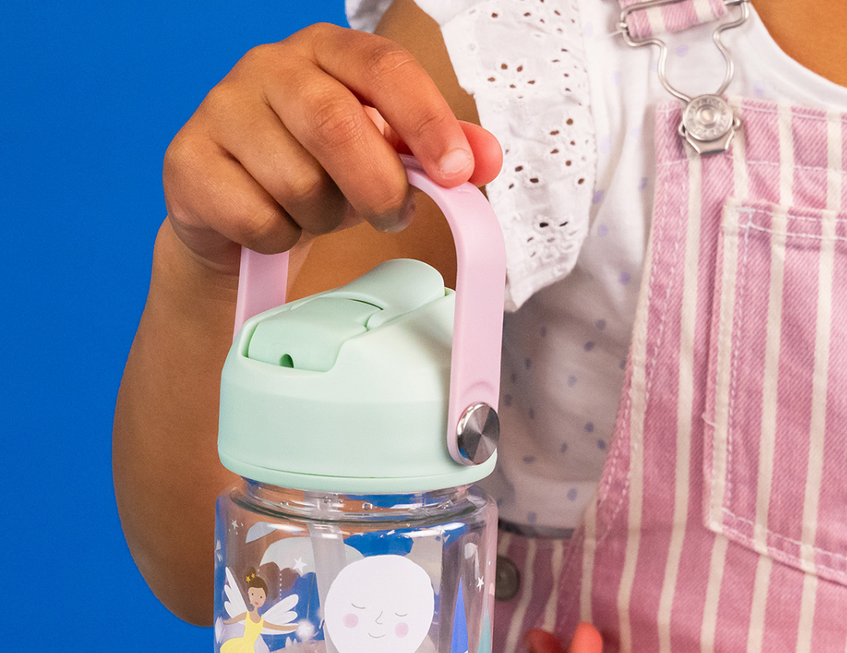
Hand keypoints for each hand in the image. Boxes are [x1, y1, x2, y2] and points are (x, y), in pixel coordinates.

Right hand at [163, 22, 502, 271]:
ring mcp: (221, 108)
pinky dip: (280, 238)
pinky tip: (273, 225)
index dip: (427, 121)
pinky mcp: (188, 161)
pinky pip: (256, 217)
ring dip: (323, 217)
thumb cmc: (320, 173)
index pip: (384, 67)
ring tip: (317, 213)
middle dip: (377, 186)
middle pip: (336, 123)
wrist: (238, 213)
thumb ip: (436, 152)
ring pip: (296, 181)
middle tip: (392, 217)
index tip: (459, 172)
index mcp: (327, 51)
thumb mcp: (385, 157)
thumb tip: (488, 159)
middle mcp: (269, 66)